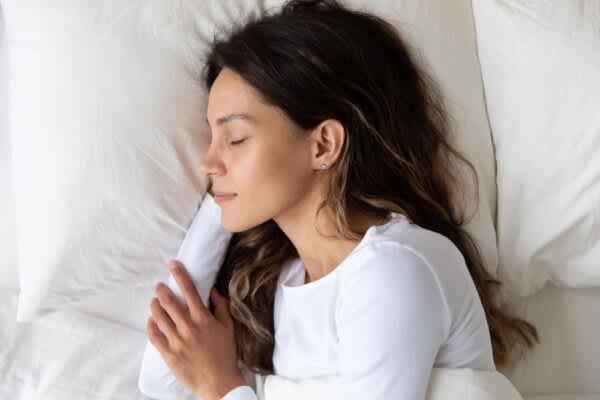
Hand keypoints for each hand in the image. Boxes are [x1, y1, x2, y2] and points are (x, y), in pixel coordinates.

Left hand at [148, 260, 245, 399]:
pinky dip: (151, 325)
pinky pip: (154, 335)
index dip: (180, 274)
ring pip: (159, 316)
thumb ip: (221, 307)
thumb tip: (212, 292)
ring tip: (154, 301)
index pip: (190, 290)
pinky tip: (152, 320)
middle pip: (169, 301)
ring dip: (154, 305)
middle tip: (160, 285)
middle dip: (162, 289)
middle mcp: (189, 327)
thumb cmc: (225, 354)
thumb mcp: (228, 328)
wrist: (219, 382)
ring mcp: (177, 341)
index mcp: (203, 319)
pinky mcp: (168, 354)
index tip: (173, 264)